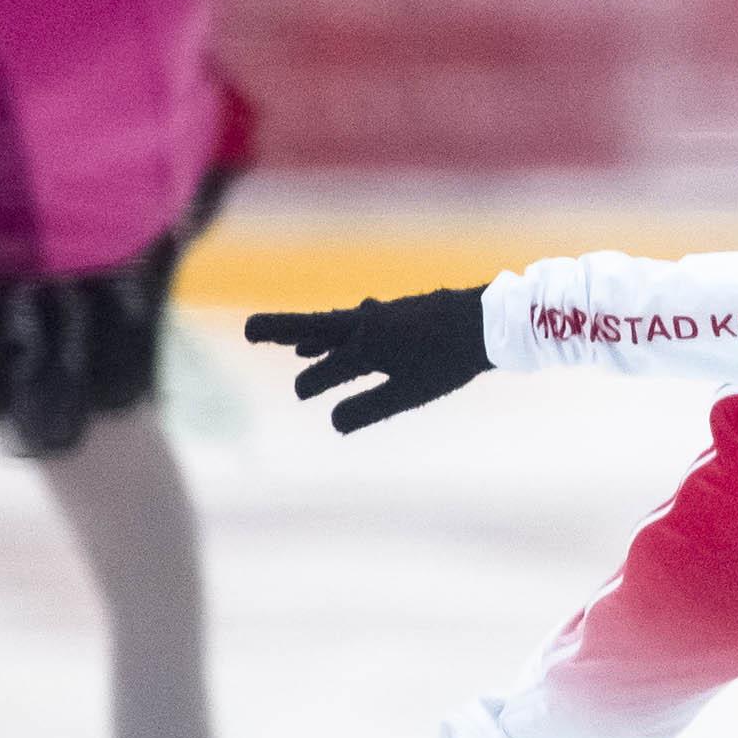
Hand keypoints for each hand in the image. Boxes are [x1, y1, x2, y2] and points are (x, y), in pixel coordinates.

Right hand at [246, 286, 491, 434]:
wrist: (488, 321)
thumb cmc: (448, 362)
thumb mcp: (409, 393)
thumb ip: (369, 409)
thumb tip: (333, 423)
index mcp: (365, 346)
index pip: (325, 371)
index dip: (312, 385)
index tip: (302, 395)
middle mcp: (365, 325)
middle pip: (313, 328)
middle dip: (280, 330)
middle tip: (248, 330)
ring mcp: (380, 316)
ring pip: (336, 325)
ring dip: (312, 334)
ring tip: (294, 345)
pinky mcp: (396, 313)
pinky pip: (358, 321)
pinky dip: (343, 330)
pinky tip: (347, 332)